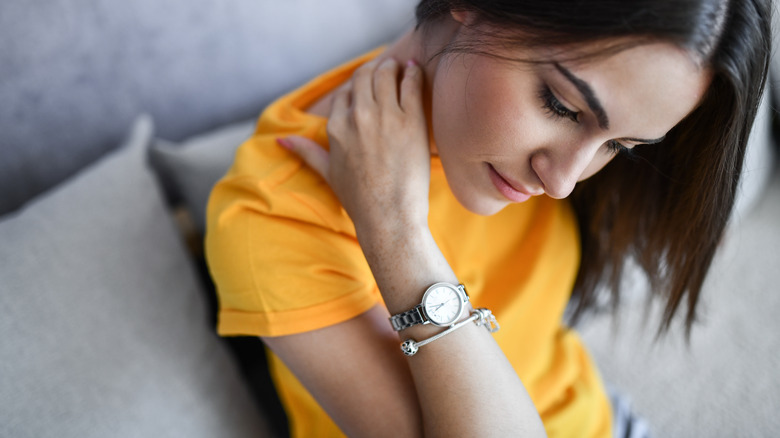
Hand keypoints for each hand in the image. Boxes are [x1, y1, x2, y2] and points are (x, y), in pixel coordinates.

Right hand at [279, 58, 430, 236]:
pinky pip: (411, 84)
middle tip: (388, 68)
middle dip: (376, 69)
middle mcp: (357, 117)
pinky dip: (414, 73)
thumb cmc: (359, 200)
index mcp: (336, 127)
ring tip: (403, 67)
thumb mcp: (327, 172)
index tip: (368, 83)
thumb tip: (281, 141)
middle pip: (365, 76)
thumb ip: (306, 151)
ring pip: (387, 74)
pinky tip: (417, 71)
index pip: (345, 92)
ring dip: (393, 66)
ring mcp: (384, 117)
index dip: (357, 84)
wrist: (388, 217)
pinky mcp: (410, 120)